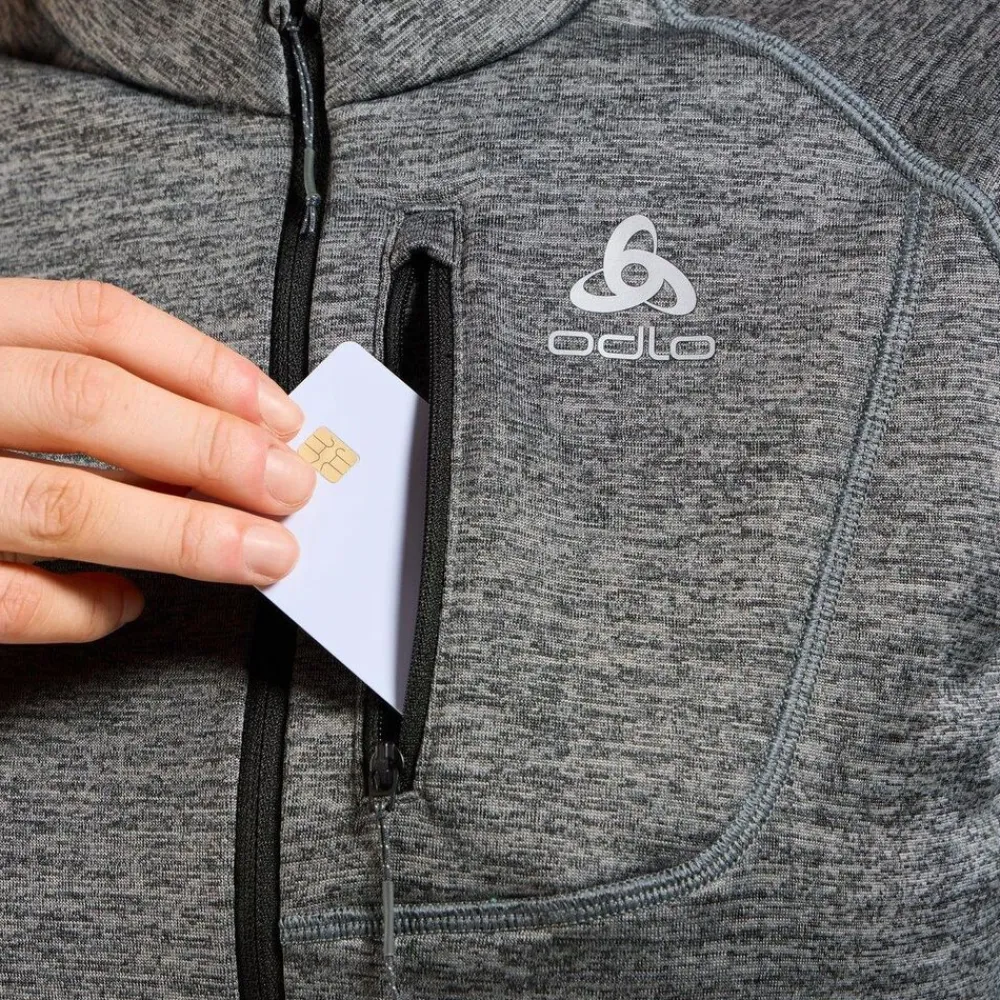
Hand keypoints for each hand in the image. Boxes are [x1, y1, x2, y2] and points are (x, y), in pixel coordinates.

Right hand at [0, 279, 316, 642]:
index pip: (95, 321)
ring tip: (258, 555)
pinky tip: (125, 605)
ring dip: (178, 536)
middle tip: (290, 489)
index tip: (280, 414)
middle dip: (209, 449)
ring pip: (57, 505)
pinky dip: (76, 608)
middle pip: (88, 403)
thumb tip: (212, 437)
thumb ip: (65, 389)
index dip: (204, 367)